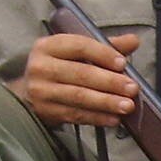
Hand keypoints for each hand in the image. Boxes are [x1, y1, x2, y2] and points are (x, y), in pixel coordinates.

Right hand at [15, 31, 139, 127]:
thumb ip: (105, 46)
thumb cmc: (58, 67)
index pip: (79, 46)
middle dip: (110, 82)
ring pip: (79, 97)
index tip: (123, 63)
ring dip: (106, 102)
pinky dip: (97, 118)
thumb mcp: (75, 51)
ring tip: (127, 106)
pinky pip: (76, 115)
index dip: (103, 54)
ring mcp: (41, 91)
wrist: (28, 93)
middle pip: (81, 73)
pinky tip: (113, 118)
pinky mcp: (46, 111)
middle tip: (132, 88)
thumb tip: (133, 41)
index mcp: (49, 45)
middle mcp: (41, 67)